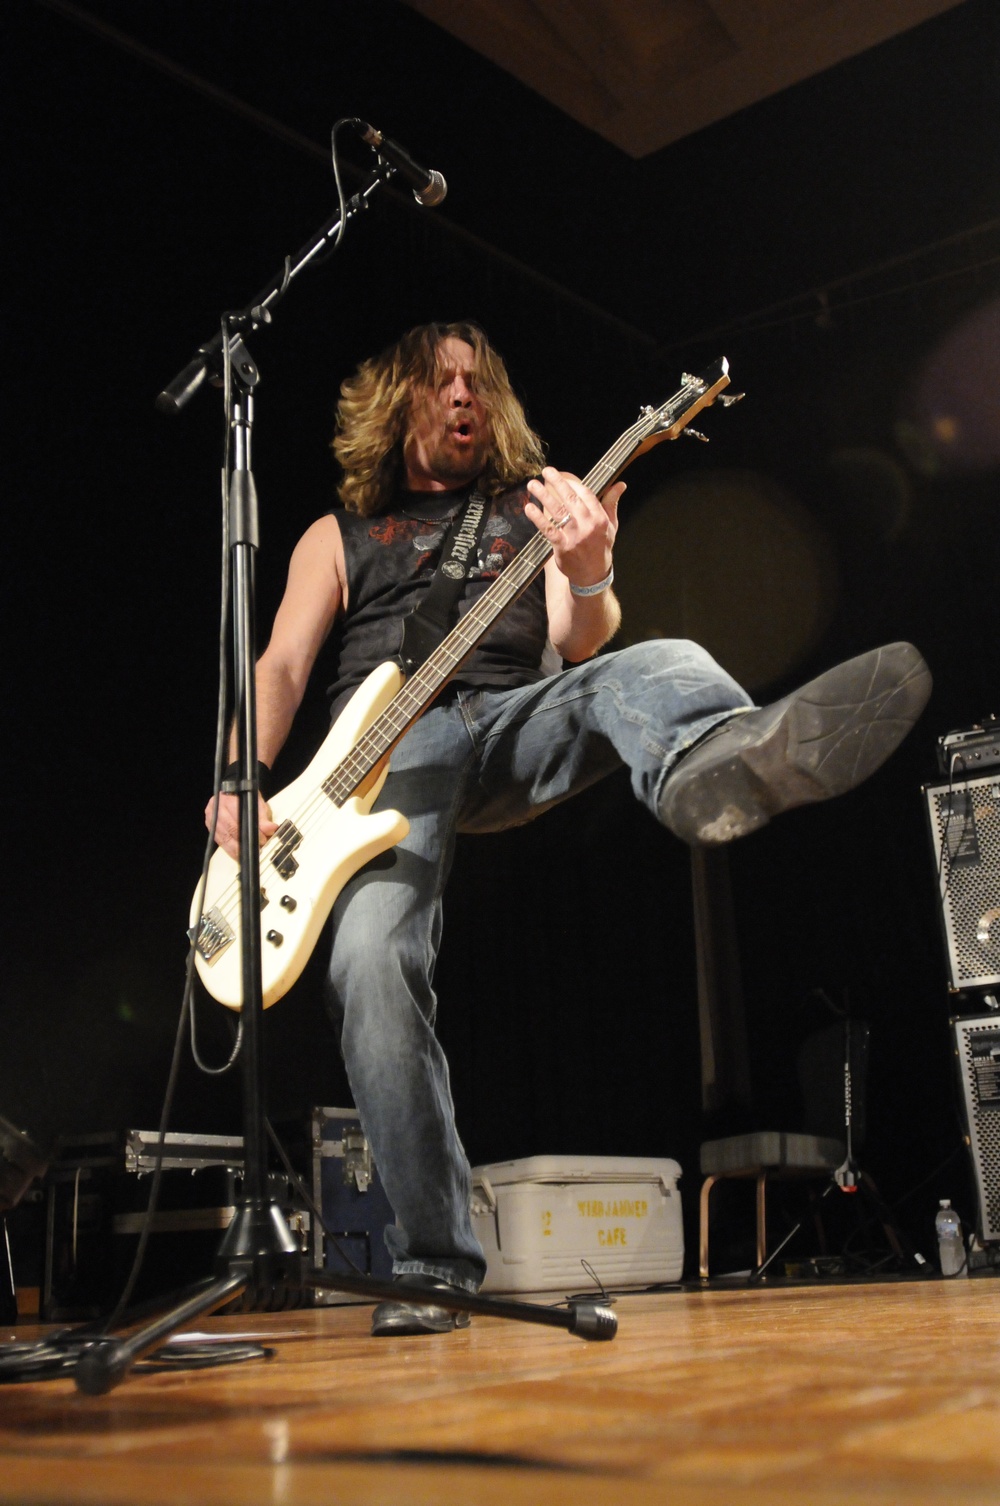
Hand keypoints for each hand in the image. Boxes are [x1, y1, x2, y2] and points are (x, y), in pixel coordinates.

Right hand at [204, 790, 277, 860]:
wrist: (229, 795)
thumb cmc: (243, 798)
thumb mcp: (255, 802)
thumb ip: (262, 816)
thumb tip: (271, 829)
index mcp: (228, 798)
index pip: (239, 816)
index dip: (252, 829)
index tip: (262, 838)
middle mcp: (216, 808)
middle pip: (231, 828)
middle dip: (246, 841)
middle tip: (259, 847)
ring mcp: (211, 819)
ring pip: (225, 838)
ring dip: (239, 849)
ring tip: (251, 853)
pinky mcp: (210, 828)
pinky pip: (221, 843)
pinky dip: (231, 850)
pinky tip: (240, 854)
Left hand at [525, 468, 624, 588]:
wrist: (593, 576)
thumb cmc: (601, 547)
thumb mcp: (611, 526)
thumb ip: (612, 503)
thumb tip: (621, 485)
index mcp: (600, 518)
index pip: (586, 494)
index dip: (573, 484)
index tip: (563, 475)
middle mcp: (588, 525)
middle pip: (570, 499)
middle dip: (557, 482)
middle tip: (546, 471)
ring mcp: (574, 536)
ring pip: (557, 511)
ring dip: (543, 496)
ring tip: (532, 485)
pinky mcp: (562, 546)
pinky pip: (548, 529)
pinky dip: (538, 518)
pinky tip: (529, 508)